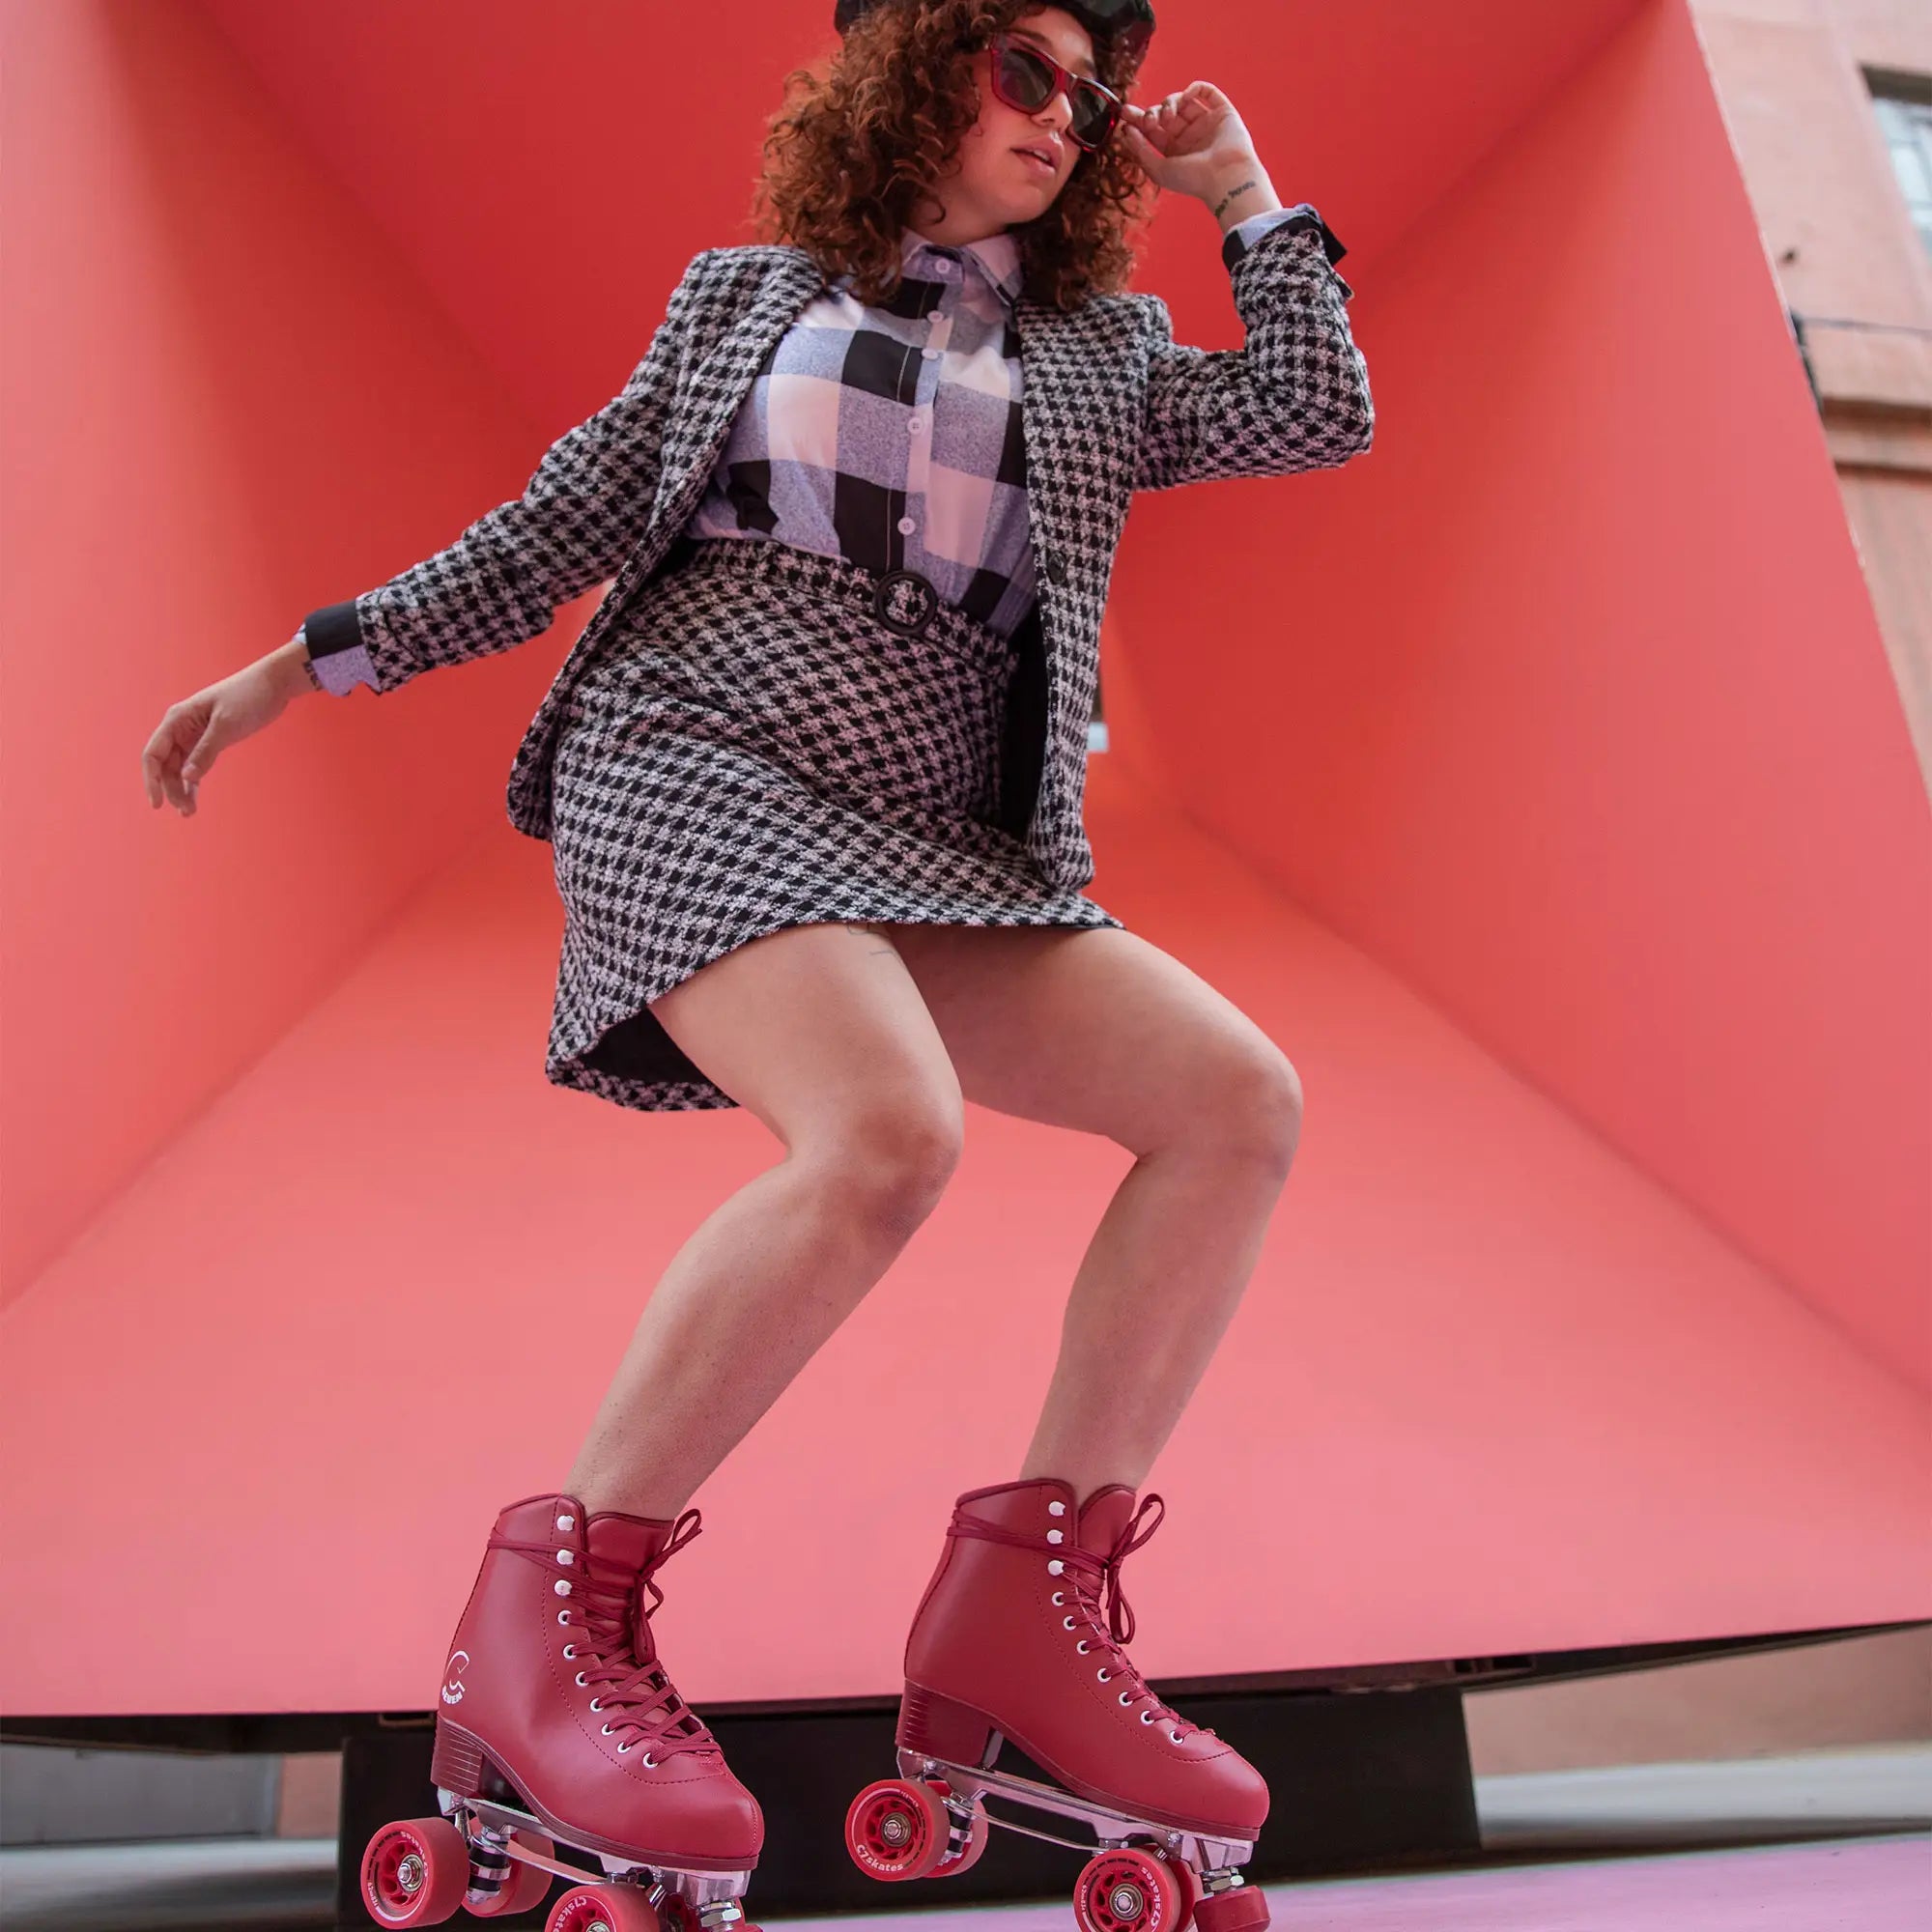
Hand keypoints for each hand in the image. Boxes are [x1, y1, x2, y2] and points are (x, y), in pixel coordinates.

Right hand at [141, 653, 303, 817]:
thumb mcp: (226, 725)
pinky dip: (194, 782)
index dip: (151, 780)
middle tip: (186, 811)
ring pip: (180, 768)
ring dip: (182, 789)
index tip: (157, 803)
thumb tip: (187, 777)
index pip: (153, 754)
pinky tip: (194, 799)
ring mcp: (195, 734)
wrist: (274, 684)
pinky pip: (196, 764)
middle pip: (166, 765)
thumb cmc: (249, 697)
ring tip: (189, 812)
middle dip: (171, 789)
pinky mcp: (210, 740)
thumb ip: (206, 751)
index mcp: (177, 719)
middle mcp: (181, 727)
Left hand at [1118, 82, 1262, 202]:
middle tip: (1148, 120)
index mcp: (1175, 151)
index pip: (1153, 129)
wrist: (1226, 177)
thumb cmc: (1193, 180)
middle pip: (1164, 113)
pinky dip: (1194, 89)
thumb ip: (1140, 149)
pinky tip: (1185, 98)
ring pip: (1182, 100)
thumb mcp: (1159, 169)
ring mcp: (1206, 122)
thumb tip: (1126, 129)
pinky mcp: (1222, 112)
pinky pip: (1206, 91)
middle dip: (1151, 112)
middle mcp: (1190, 135)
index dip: (1138, 120)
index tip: (1124, 114)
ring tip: (1168, 116)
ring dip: (1169, 103)